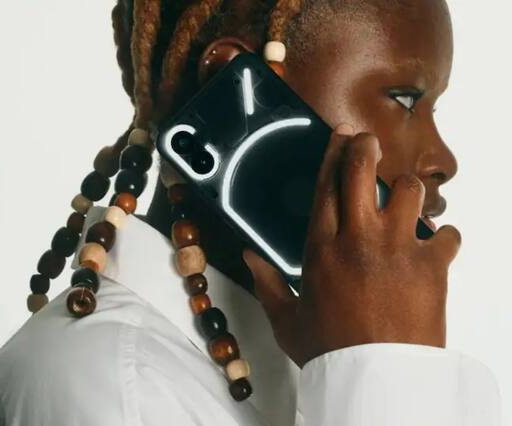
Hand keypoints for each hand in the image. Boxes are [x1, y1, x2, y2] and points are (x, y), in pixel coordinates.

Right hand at [242, 125, 460, 367]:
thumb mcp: (286, 318)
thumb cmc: (330, 349)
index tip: (339, 134)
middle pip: (363, 171)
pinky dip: (445, 237)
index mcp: (322, 247)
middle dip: (366, 146)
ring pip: (409, 191)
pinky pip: (449, 235)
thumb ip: (266, 283)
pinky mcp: (432, 265)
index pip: (325, 185)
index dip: (332, 153)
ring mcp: (398, 247)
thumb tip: (248, 257)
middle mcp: (359, 237)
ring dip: (407, 191)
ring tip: (403, 202)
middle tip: (368, 141)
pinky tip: (437, 246)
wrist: (375, 379)